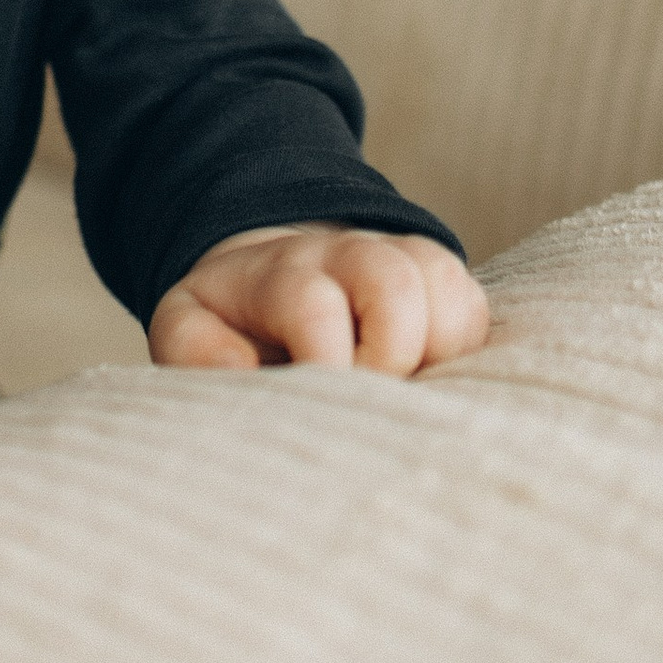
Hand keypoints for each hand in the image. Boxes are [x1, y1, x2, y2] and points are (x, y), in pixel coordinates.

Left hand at [150, 225, 489, 377]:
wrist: (272, 280)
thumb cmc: (229, 325)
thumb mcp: (189, 330)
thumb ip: (197, 351)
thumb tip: (241, 375)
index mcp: (279, 273)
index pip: (313, 304)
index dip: (325, 363)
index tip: (321, 408)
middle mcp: (345, 254)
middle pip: (393, 283)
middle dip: (389, 358)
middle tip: (367, 407)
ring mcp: (399, 259)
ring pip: (445, 288)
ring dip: (432, 353)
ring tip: (397, 395)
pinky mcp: (440, 281)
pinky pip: (474, 308)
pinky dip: (460, 351)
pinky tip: (424, 379)